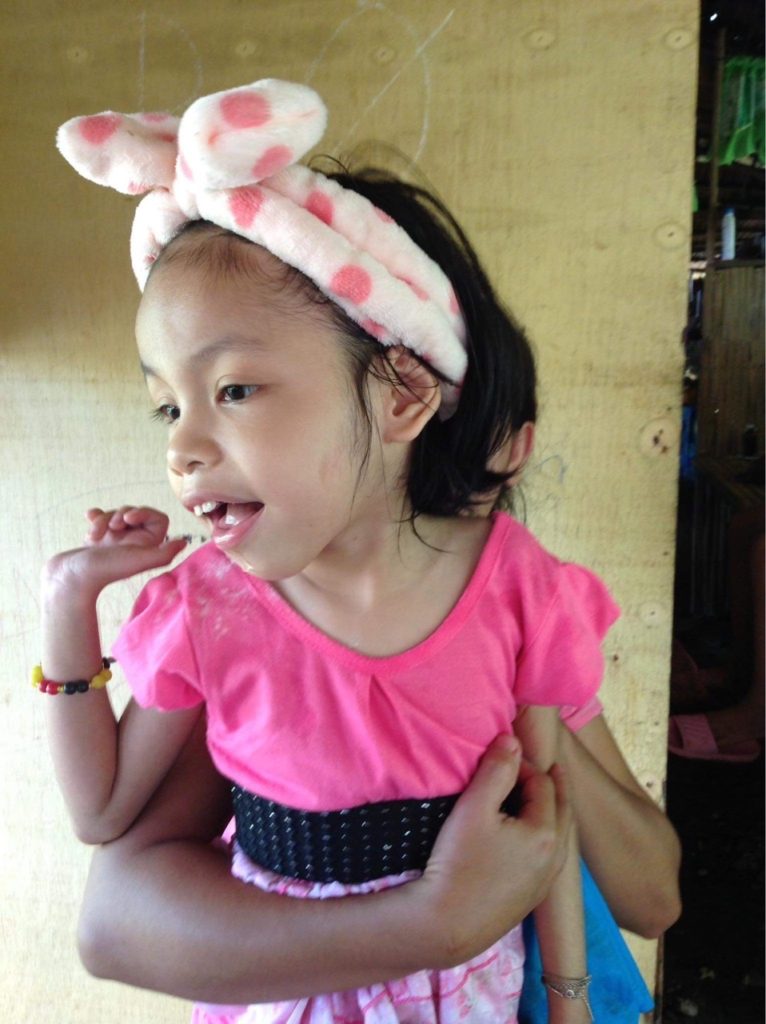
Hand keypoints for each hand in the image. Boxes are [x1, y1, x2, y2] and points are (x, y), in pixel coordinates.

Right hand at [42, 506, 187, 597]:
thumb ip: (164, 552)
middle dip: (121, 514)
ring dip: (104, 519)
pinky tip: (89, 518)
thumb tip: (184, 542)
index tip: (130, 518)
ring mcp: (114, 540)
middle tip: (114, 527)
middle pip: (135, 512)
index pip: (158, 518)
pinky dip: (95, 516)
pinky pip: (100, 517)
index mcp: (147, 546)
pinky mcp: (98, 538)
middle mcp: (133, 543)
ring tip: (95, 535)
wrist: (72, 577)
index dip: (145, 512)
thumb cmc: (107, 569)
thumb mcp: (140, 560)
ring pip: (116, 514)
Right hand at [414, 734, 570, 966]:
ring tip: (545, 796)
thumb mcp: (474, 807)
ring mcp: (546, 883)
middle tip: (548, 766)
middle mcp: (556, 859)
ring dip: (555, 811)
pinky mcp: (532, 899)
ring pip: (562, 836)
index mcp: (546, 833)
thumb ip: (496, 769)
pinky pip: (552, 857)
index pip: (543, 785)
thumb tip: (512, 739)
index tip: (502, 757)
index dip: (524, 765)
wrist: (445, 925)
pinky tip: (533, 837)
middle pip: (563, 810)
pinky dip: (549, 836)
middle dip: (553, 785)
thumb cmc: (458, 862)